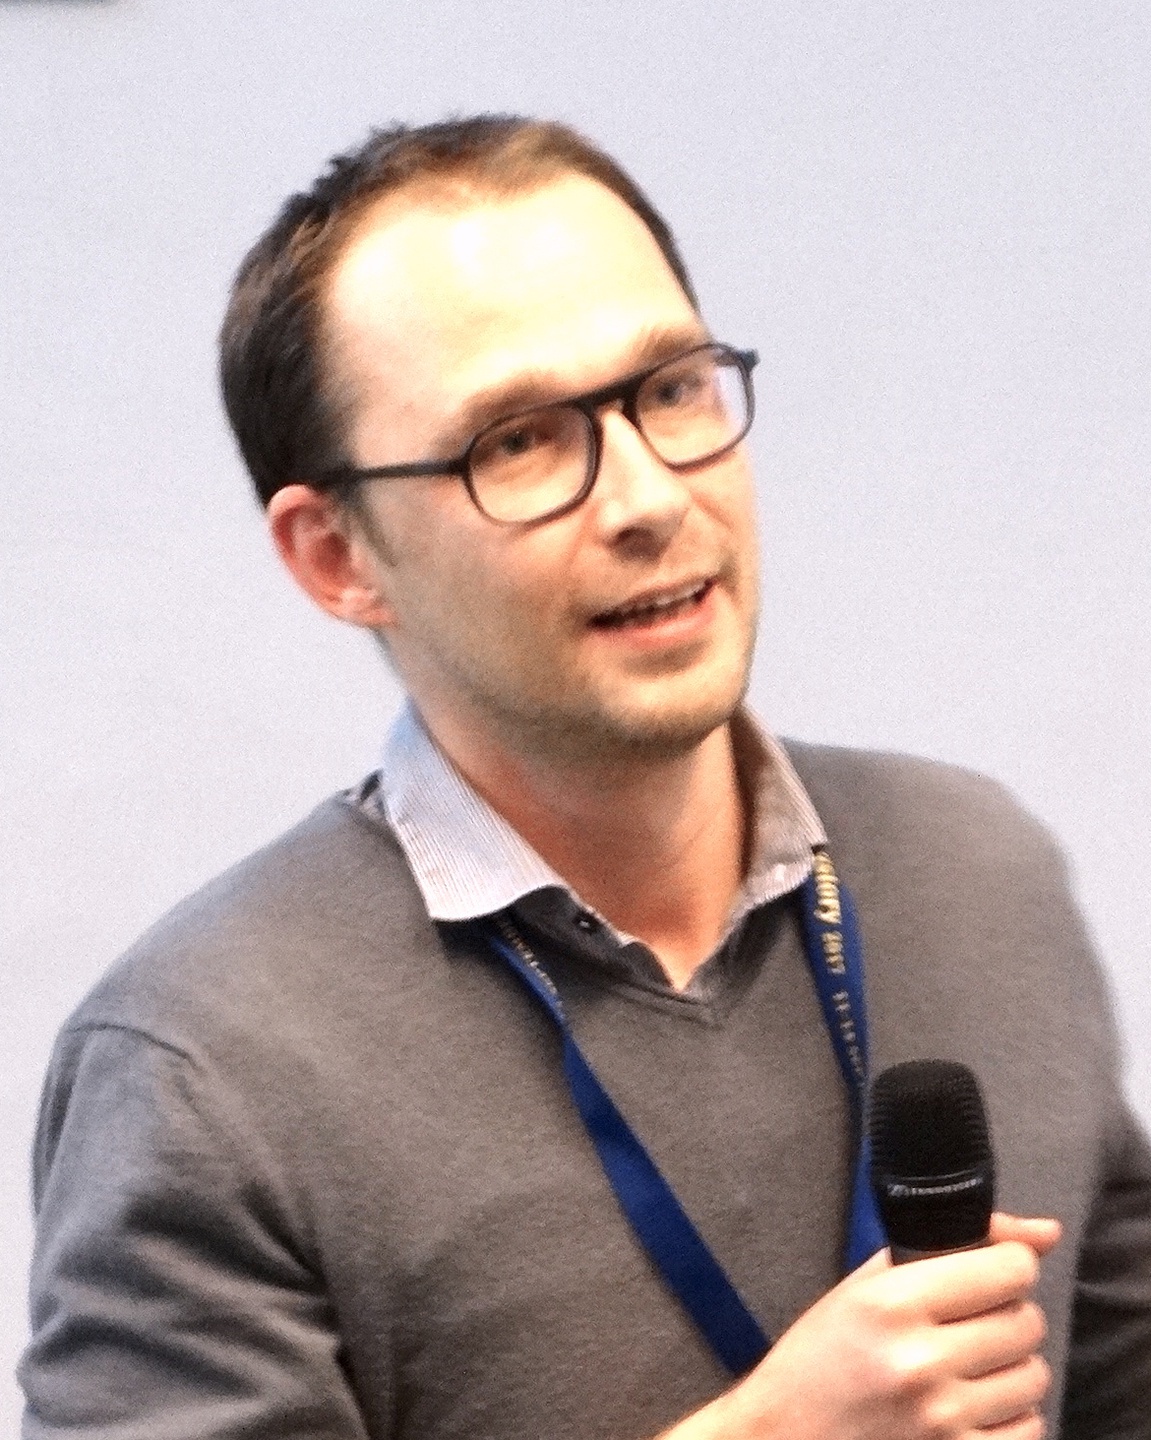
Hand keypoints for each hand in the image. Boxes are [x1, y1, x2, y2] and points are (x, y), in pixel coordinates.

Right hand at [661, 1213, 1060, 1439]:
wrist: (783, 1435)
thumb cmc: (823, 1356)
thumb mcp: (867, 1285)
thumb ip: (952, 1246)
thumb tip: (1047, 1232)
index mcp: (894, 1302)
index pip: (1009, 1270)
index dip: (1010, 1264)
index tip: (994, 1269)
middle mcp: (922, 1360)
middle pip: (1027, 1323)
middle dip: (1007, 1316)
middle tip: (971, 1322)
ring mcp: (942, 1420)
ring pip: (1035, 1378)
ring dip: (1010, 1369)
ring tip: (968, 1367)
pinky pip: (1029, 1431)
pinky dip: (1009, 1418)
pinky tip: (970, 1407)